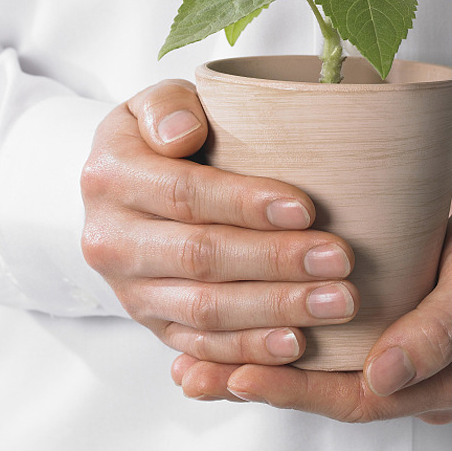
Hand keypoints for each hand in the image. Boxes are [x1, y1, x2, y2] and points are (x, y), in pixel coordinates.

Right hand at [80, 79, 357, 367]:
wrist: (123, 186)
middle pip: (200, 257)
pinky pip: (200, 345)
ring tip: (337, 302)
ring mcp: (130, 289)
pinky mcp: (151, 322)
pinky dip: (249, 349)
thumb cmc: (158, 134)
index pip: (185, 193)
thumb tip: (182, 134)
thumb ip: (167, 106)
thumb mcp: (155, 102)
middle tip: (340, 261)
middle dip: (276, 261)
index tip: (306, 208)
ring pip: (205, 310)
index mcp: (111, 177)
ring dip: (276, 310)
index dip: (245, 204)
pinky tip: (297, 343)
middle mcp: (112, 240)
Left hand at [171, 179, 451, 421]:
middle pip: (330, 387)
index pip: (363, 397)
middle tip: (196, 374)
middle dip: (262, 381)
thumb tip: (386, 378)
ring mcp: (398, 341)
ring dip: (261, 358)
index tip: (243, 373)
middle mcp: (415, 369)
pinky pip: (328, 331)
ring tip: (196, 358)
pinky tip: (240, 320)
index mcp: (449, 376)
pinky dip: (282, 327)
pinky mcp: (383, 310)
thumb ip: (443, 327)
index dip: (300, 389)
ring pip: (322, 363)